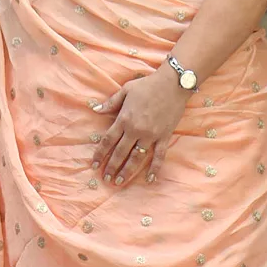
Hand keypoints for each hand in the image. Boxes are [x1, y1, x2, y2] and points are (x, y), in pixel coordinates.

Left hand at [90, 68, 187, 185]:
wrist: (172, 84)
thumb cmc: (147, 85)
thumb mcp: (125, 90)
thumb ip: (110, 103)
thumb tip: (95, 109)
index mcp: (124, 119)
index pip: (108, 140)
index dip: (100, 154)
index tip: (94, 165)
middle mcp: (136, 130)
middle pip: (121, 152)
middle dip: (112, 166)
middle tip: (106, 179)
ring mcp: (151, 135)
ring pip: (137, 157)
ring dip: (128, 171)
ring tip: (120, 182)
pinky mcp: (164, 137)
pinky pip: (159, 156)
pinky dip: (155, 168)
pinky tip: (149, 179)